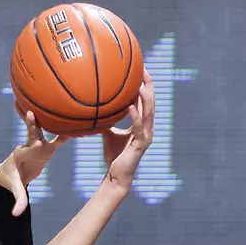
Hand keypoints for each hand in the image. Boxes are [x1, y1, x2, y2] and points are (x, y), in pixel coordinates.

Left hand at [0, 111, 63, 215]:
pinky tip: (72, 114)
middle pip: (37, 129)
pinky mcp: (47, 146)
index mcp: (24, 151)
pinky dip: (63, 127)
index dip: (32, 128)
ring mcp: (39, 143)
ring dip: (49, 114)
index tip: (31, 114)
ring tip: (54, 96)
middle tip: (37, 102)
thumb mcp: (16, 188)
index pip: (31, 139)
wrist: (11, 172)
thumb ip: (18, 200)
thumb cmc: (12, 178)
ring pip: (46, 127)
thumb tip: (15, 214)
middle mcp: (31, 144)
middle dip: (38, 117)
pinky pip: (56, 134)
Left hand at [101, 70, 154, 191]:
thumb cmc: (114, 155)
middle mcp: (147, 127)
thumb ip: (107, 120)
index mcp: (142, 124)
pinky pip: (138, 128)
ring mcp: (146, 135)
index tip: (141, 69)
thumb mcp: (108, 133)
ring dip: (145, 98)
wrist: (116, 175)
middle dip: (148, 85)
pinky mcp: (140, 144)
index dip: (145, 85)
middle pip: (151, 102)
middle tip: (144, 69)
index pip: (146, 100)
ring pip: (148, 113)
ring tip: (142, 83)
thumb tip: (95, 108)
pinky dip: (135, 116)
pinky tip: (130, 106)